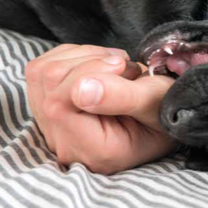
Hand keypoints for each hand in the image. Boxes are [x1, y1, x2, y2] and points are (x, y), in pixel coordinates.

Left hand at [25, 44, 177, 174]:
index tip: (123, 66)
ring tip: (114, 65)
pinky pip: (40, 69)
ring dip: (80, 56)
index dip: (86, 73)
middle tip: (124, 67)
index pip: (59, 104)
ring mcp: (54, 129)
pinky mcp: (49, 110)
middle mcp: (67, 145)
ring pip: (40, 72)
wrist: (166, 111)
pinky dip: (70, 56)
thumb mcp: (156, 102)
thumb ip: (121, 97)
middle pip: (47, 83)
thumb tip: (81, 90)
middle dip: (88, 61)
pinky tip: (99, 65)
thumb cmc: (167, 108)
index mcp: (94, 150)